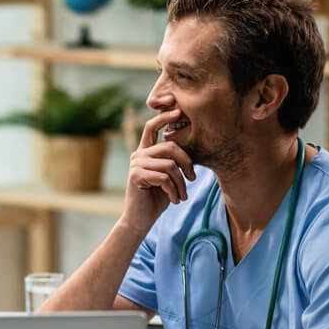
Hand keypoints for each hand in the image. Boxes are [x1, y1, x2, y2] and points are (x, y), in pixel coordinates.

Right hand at [121, 109, 196, 233]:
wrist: (141, 218)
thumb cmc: (157, 197)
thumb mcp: (169, 176)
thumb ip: (174, 161)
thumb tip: (192, 149)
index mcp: (146, 151)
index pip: (152, 126)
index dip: (164, 116)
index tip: (178, 110)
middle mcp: (139, 154)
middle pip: (169, 146)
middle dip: (187, 162)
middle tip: (193, 179)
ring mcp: (136, 165)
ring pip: (169, 165)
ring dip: (181, 183)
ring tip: (182, 195)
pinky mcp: (136, 176)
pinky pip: (164, 177)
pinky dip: (174, 190)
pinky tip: (174, 200)